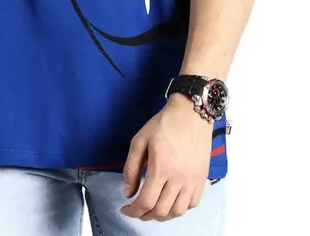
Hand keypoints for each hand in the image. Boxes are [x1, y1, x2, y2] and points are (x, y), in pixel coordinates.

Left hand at [120, 93, 212, 221]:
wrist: (191, 113)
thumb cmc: (164, 124)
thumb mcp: (140, 140)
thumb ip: (131, 167)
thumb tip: (128, 193)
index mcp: (161, 168)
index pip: (146, 202)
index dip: (133, 211)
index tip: (125, 210)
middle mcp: (179, 179)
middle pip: (161, 211)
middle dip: (145, 215)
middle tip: (137, 209)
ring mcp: (192, 181)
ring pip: (177, 212)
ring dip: (162, 215)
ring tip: (153, 208)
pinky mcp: (202, 179)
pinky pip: (192, 204)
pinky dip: (180, 209)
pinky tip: (171, 201)